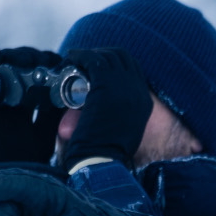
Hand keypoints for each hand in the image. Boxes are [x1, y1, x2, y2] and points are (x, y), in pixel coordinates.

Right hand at [0, 47, 63, 170]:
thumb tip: (74, 94)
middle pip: (21, 69)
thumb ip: (56, 116)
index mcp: (26, 111)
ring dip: (17, 57)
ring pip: (1, 67)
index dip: (51, 69)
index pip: (39, 80)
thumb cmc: (28, 168)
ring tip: (33, 59)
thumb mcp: (49, 136)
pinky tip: (1, 56)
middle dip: (37, 60)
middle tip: (51, 60)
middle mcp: (7, 103)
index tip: (66, 66)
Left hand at [60, 48, 152, 168]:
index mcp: (143, 102)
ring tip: (75, 58)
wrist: (102, 161)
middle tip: (87, 59)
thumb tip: (90, 103)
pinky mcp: (106, 84)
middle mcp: (137, 90)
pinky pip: (93, 60)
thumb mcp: (118, 130)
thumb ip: (112, 114)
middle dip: (105, 55)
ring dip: (90, 55)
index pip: (134, 72)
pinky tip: (71, 57)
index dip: (116, 65)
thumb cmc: (105, 153)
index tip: (99, 67)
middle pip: (124, 58)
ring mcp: (123, 86)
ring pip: (108, 56)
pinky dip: (81, 56)